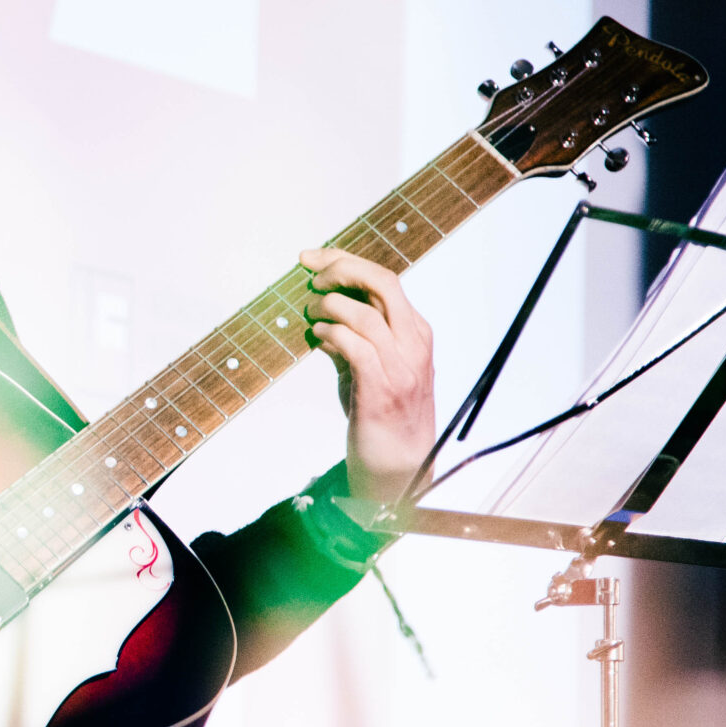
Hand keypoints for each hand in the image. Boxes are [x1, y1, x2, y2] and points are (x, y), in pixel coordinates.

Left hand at [299, 247, 435, 502]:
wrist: (398, 467)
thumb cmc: (382, 416)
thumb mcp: (369, 368)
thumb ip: (352, 340)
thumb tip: (321, 317)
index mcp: (416, 332)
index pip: (385, 279)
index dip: (345, 261)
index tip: (312, 258)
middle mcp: (414, 344)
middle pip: (382, 282)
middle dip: (341, 268)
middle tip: (311, 275)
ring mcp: (401, 367)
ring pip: (367, 312)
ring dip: (329, 306)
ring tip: (309, 313)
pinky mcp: (381, 389)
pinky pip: (355, 346)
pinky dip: (331, 335)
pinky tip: (317, 337)